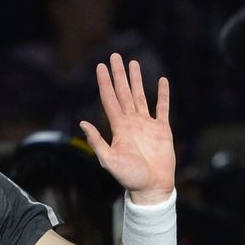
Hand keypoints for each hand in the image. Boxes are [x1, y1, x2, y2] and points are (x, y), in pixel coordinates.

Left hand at [80, 53, 174, 204]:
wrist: (151, 188)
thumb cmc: (129, 177)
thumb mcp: (108, 160)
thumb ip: (96, 141)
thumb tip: (82, 123)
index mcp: (118, 126)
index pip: (109, 98)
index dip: (104, 82)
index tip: (100, 66)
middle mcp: (130, 121)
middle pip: (123, 92)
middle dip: (119, 74)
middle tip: (115, 56)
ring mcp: (146, 124)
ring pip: (140, 96)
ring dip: (137, 79)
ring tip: (133, 63)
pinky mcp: (162, 130)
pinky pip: (163, 108)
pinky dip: (163, 94)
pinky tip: (162, 81)